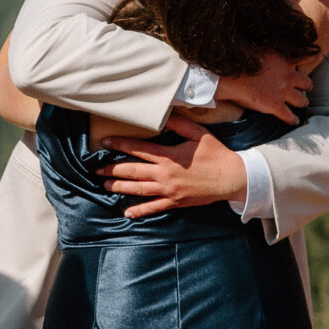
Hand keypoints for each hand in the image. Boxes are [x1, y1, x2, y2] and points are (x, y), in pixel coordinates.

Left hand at [102, 111, 248, 218]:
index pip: (138, 149)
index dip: (120, 145)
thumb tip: (163, 115)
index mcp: (168, 157)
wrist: (233, 178)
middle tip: (96, 168)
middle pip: (132, 171)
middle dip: (112, 169)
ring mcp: (169, 191)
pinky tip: (127, 212)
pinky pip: (154, 208)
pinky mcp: (175, 202)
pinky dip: (140, 211)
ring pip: (138, 190)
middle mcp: (165, 175)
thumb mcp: (199, 134)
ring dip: (119, 187)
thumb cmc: (216, 154)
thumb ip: (179, 124)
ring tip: (104, 185)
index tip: (105, 143)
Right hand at [212, 51, 311, 123]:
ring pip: (301, 100)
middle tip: (305, 88)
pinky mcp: (275, 106)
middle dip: (307, 86)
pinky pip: (289, 116)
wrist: (230, 77)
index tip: (315, 58)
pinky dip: (293, 119)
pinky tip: (294, 121)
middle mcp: (288, 77)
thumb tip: (273, 43)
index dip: (312, 59)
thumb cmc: (239, 61)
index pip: (306, 58)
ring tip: (301, 104)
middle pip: (307, 82)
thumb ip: (272, 51)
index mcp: (285, 61)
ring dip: (302, 102)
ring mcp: (283, 93)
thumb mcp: (260, 49)